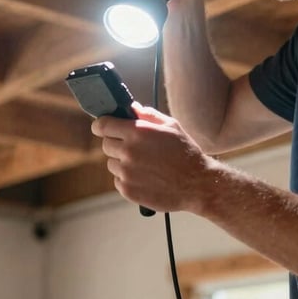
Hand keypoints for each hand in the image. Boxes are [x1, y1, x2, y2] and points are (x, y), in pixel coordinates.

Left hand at [90, 104, 211, 212]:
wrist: (196, 184)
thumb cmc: (185, 152)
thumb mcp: (171, 126)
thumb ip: (148, 115)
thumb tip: (132, 108)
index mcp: (136, 132)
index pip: (102, 125)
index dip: (102, 125)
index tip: (103, 127)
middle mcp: (128, 152)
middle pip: (106, 144)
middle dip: (116, 143)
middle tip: (133, 147)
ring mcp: (126, 172)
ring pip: (111, 163)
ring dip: (122, 162)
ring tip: (143, 164)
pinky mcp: (127, 190)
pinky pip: (118, 180)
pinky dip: (127, 178)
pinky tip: (145, 176)